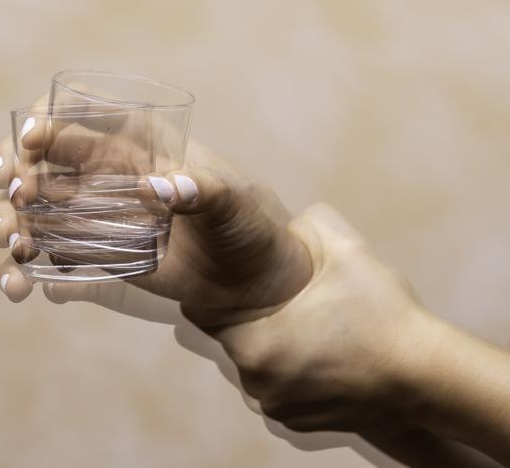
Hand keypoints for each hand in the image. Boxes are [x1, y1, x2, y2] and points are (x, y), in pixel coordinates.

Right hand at [0, 109, 311, 315]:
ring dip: (11, 219)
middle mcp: (109, 173)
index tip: (32, 139)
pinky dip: (23, 269)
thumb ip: (204, 190)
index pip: (84, 114)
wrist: (247, 282)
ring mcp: (96, 214)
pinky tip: (19, 287)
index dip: (49, 118)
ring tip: (11, 242)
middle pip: (42, 158)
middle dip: (16, 168)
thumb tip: (161, 187)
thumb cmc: (247, 228)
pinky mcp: (93, 253)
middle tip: (13, 190)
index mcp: (140, 144)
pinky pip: (47, 253)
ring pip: (34, 207)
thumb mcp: (234, 203)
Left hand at [210, 203, 445, 432]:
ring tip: (308, 325)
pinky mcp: (299, 422)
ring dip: (277, 346)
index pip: (215, 313)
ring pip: (261, 365)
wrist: (426, 375)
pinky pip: (281, 388)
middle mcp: (258, 384)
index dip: (232, 294)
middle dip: (260, 318)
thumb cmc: (382, 314)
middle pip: (240, 338)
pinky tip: (320, 352)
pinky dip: (294, 372)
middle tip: (289, 300)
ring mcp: (279, 407)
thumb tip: (288, 220)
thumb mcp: (346, 250)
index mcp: (255, 346)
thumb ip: (309, 223)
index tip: (252, 282)